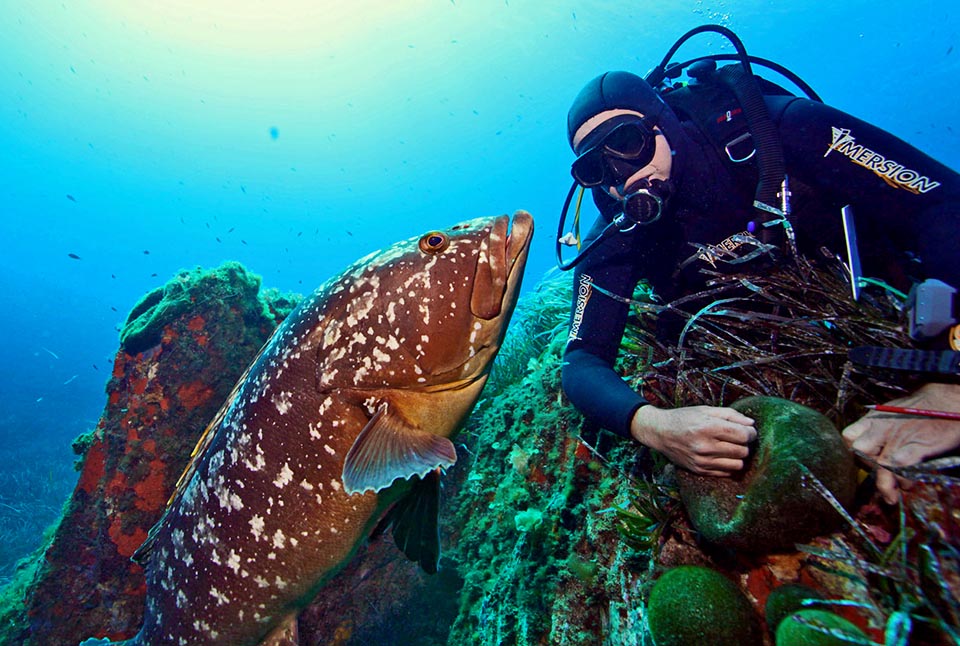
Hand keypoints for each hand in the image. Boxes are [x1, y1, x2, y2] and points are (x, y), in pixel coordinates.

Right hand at [630, 404, 756, 475]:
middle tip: (737, 438)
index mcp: (708, 427)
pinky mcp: (700, 470)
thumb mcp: (706, 410)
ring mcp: (702, 461)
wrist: (660, 432)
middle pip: (743, 451)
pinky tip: (721, 456)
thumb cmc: (684, 418)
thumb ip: (731, 415)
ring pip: (738, 464)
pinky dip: (728, 465)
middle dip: (744, 444)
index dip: (751, 433)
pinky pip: (726, 473)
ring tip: (730, 448)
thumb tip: (751, 425)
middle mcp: (706, 446)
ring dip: (738, 456)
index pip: (744, 435)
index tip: (748, 431)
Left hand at [842, 383, 959, 503]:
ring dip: (884, 483)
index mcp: (875, 418)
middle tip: (879, 474)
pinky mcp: (916, 447)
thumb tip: (875, 446)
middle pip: (859, 451)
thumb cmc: (923, 408)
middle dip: (867, 466)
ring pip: (878, 464)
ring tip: (890, 496)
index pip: (848, 436)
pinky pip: (900, 468)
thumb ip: (881, 428)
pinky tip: (907, 485)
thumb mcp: (893, 412)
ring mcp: (898, 438)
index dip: (851, 451)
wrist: (949, 402)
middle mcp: (882, 428)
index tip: (861, 459)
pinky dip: (903, 480)